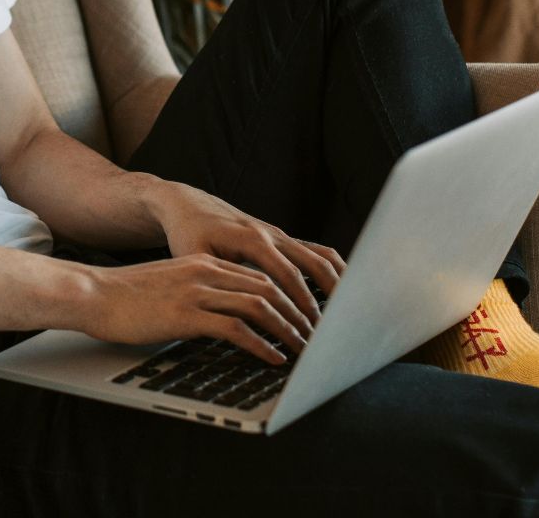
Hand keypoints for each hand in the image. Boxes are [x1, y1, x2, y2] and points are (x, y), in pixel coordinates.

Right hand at [76, 255, 312, 365]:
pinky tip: (273, 358)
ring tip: (302, 349)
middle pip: (268, 287)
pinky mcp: (186, 314)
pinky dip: (261, 345)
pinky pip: (236, 328)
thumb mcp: (170, 285)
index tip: (305, 319)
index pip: (261, 276)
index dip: (289, 298)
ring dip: (287, 329)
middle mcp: (206, 271)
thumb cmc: (126, 297)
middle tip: (315, 336)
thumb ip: (199, 293)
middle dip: (297, 314)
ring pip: (260, 305)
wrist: (92, 294)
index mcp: (204, 263)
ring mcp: (197, 291)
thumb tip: (224, 316)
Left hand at [148, 181, 345, 330]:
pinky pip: (316, 252)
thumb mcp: (195, 258)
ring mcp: (280, 235)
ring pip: (320, 256)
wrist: (189, 206)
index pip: (288, 275)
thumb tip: (234, 311)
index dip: (302, 304)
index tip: (311, 329)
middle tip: (334, 330)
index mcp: (252, 240)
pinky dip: (332, 271)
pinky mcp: (282, 239)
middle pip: (312, 265)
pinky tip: (340, 293)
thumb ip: (217, 279)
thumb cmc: (188, 235)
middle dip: (327, 298)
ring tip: (349, 314)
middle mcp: (272, 234)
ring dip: (337, 283)